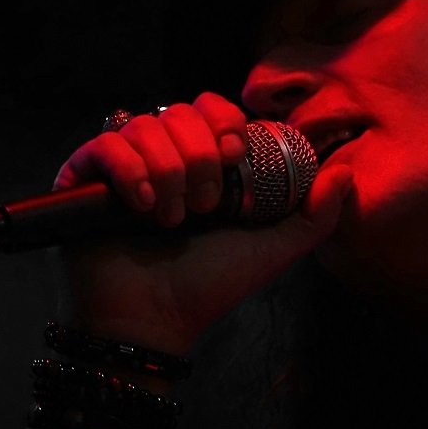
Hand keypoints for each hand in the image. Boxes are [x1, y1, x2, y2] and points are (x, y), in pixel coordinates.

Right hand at [53, 93, 352, 356]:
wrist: (156, 322)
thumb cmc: (210, 285)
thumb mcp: (273, 248)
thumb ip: (314, 214)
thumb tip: (344, 173)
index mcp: (202, 161)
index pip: (213, 107)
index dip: (226, 121)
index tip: (235, 156)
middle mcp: (161, 155)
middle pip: (180, 110)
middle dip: (200, 155)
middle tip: (205, 205)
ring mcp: (121, 165)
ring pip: (146, 125)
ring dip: (169, 171)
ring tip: (172, 218)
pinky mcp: (83, 179)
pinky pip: (107, 143)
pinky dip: (131, 170)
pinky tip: (142, 207)